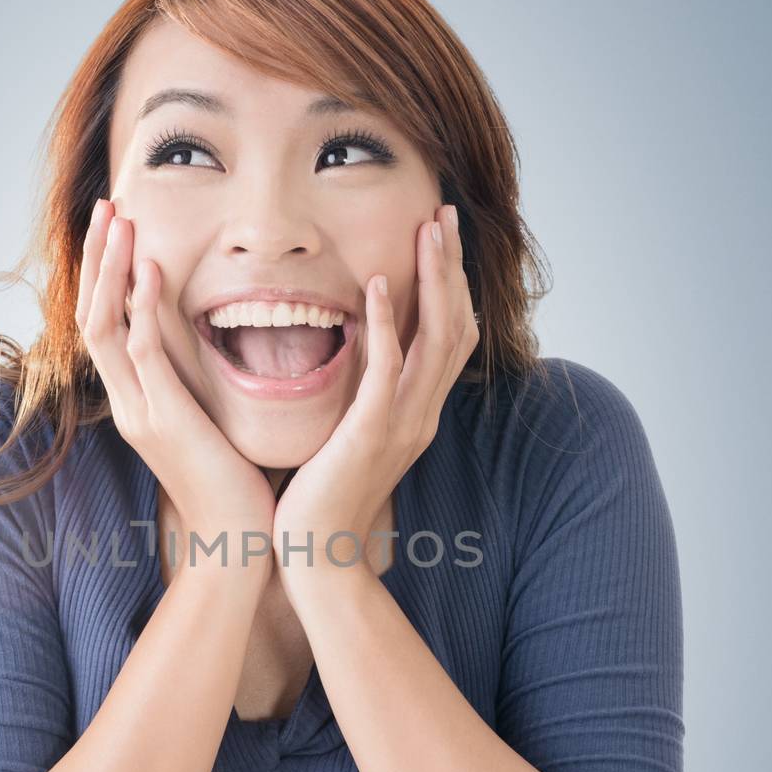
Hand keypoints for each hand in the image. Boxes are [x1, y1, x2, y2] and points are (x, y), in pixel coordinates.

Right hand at [76, 200, 276, 581]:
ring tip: (117, 220)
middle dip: (96, 258)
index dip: (107, 275)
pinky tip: (149, 270)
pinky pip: (143, 354)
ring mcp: (139, 411)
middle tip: (106, 206)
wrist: (236, 544)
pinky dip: (142, 308)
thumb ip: (198, 386)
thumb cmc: (234, 487)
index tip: (118, 229)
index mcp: (137, 402)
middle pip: (91, 315)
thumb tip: (214, 348)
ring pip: (105, 326)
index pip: (106, 324)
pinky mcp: (164, 420)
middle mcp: (127, 403)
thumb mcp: (209, 424)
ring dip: (110, 269)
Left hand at [272, 205, 478, 586]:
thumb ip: (361, 395)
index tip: (440, 236)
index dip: (451, 284)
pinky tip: (375, 286)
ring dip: (432, 280)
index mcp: (417, 412)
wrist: (317, 557)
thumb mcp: (349, 435)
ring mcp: (402, 425)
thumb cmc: (322, 499)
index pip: (450, 336)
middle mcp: (421, 414)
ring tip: (427, 231)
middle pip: (455, 326)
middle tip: (444, 214)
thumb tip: (353, 350)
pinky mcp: (370, 437)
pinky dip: (386, 326)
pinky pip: (387, 373)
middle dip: (451, 267)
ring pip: (434, 340)